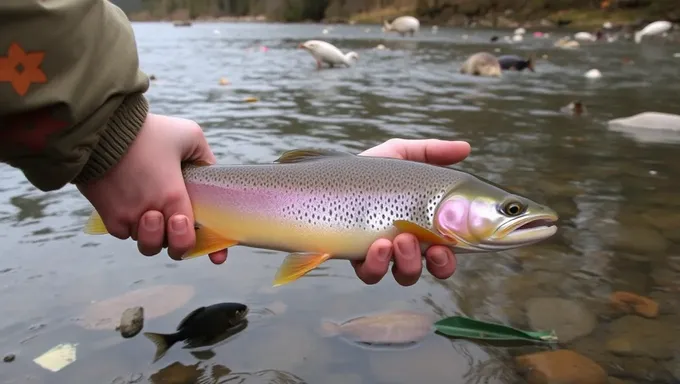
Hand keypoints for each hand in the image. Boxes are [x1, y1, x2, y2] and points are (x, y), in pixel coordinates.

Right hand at [77, 113, 227, 264]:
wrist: (98, 127)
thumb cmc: (145, 130)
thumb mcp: (188, 134)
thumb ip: (204, 157)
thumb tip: (211, 172)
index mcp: (173, 197)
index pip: (191, 238)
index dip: (209, 249)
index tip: (218, 257)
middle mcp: (149, 213)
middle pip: (166, 247)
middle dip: (175, 242)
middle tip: (176, 222)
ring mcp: (125, 216)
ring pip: (144, 240)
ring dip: (152, 232)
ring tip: (151, 211)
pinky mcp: (106, 214)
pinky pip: (123, 231)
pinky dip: (132, 224)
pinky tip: (135, 205)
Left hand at [353, 138, 470, 285]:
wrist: (328, 175)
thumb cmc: (368, 169)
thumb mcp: (400, 155)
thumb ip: (432, 152)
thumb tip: (466, 148)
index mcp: (420, 228)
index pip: (443, 253)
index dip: (449, 259)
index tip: (448, 247)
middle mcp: (402, 247)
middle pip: (435, 267)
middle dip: (434, 263)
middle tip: (430, 244)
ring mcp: (379, 254)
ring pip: (404, 275)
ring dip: (409, 262)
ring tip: (401, 239)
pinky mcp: (356, 258)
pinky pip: (370, 274)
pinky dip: (377, 265)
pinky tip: (377, 245)